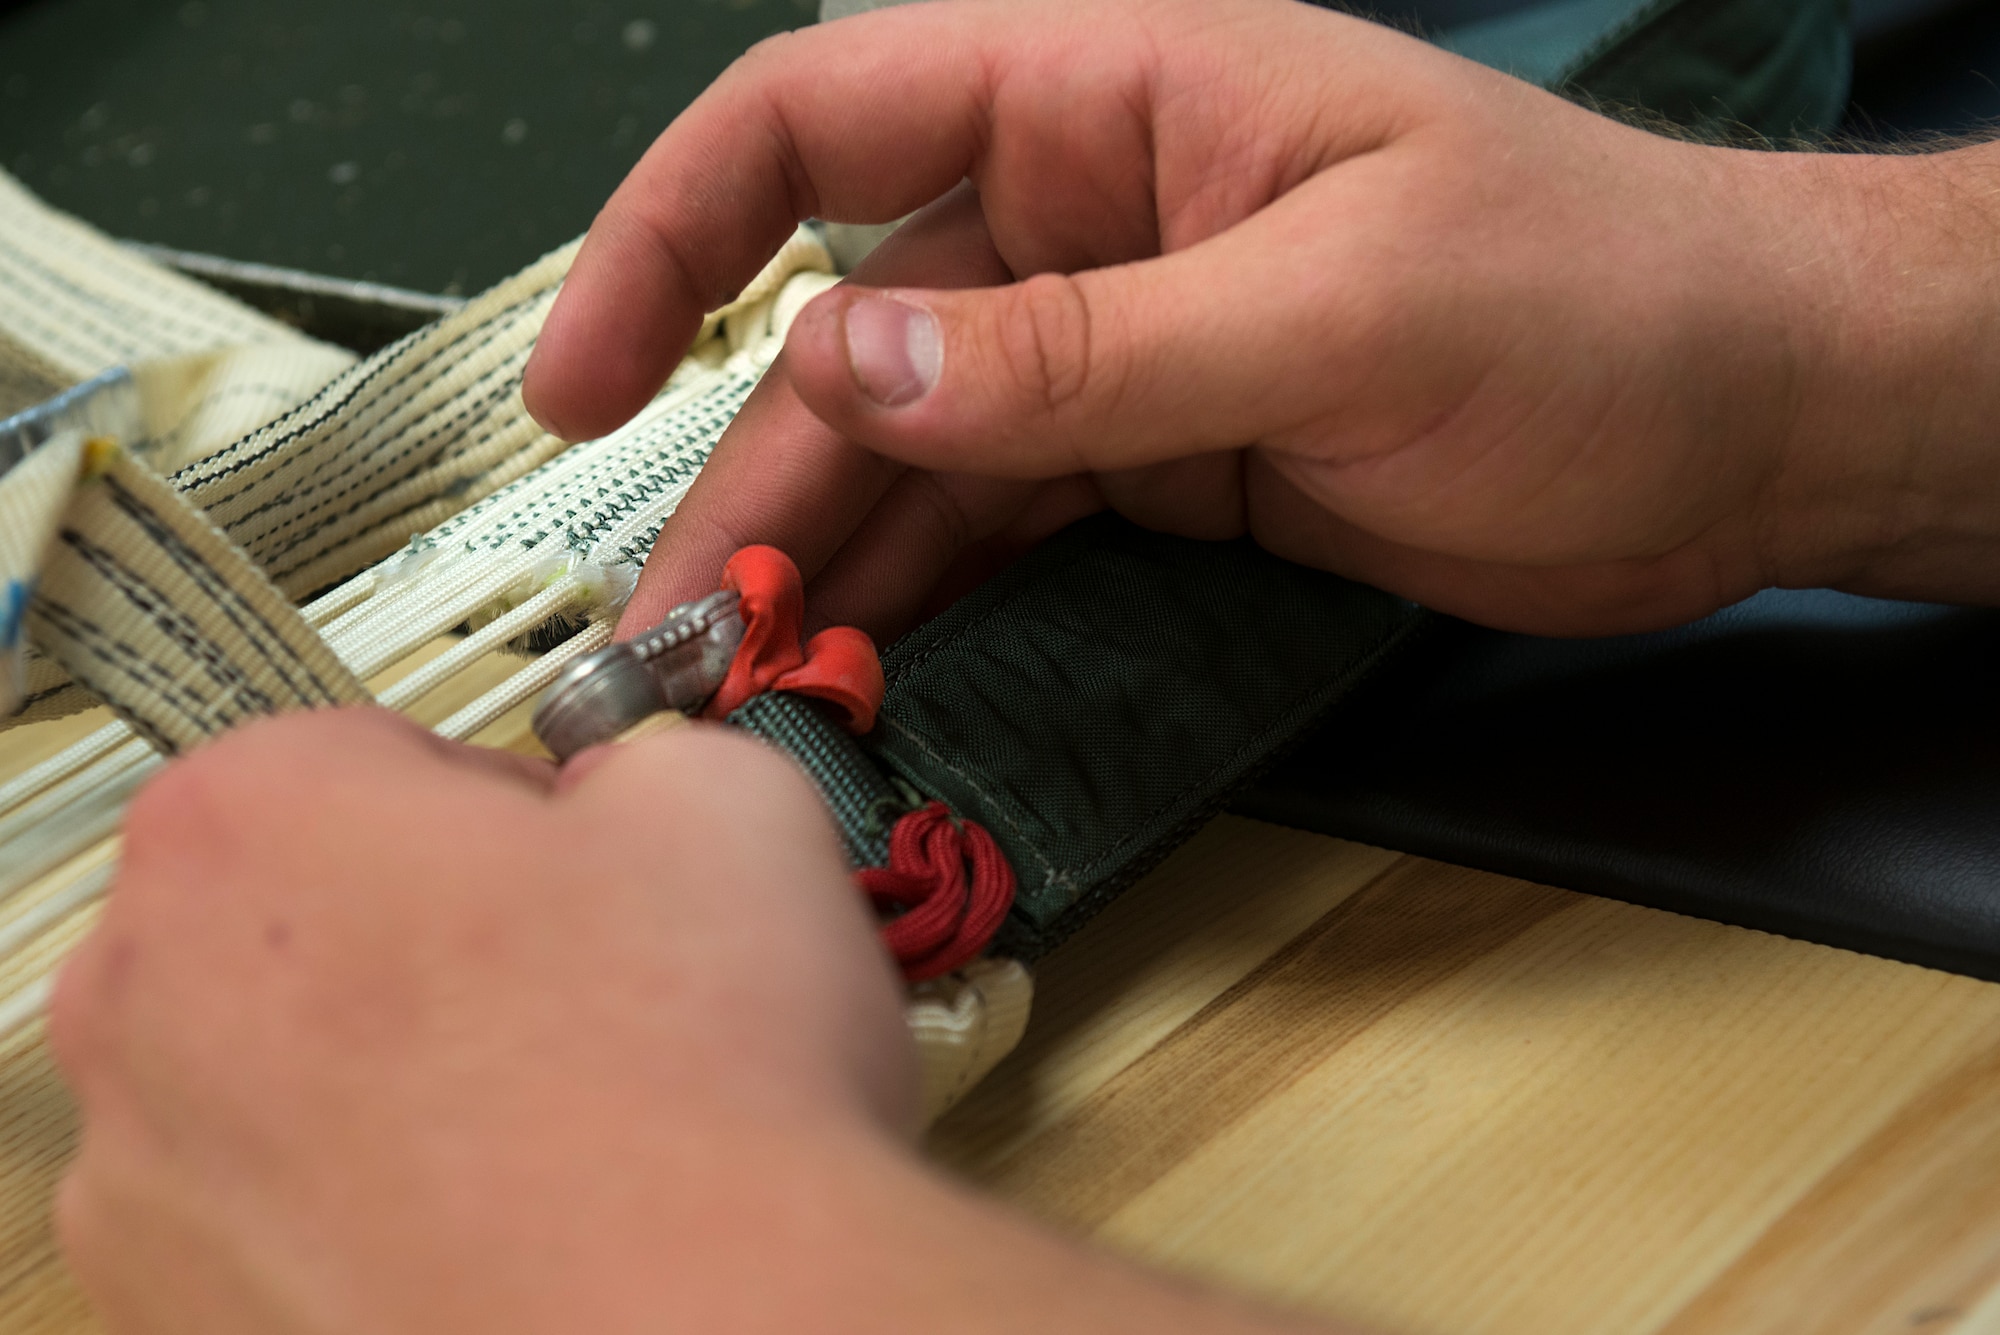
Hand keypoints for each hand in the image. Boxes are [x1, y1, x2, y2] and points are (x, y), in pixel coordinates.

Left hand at [50, 710, 914, 1331]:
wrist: (704, 1322)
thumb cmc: (696, 1086)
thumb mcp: (727, 798)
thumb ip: (634, 758)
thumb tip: (624, 801)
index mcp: (251, 815)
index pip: (369, 760)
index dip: (499, 816)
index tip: (565, 871)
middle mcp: (148, 993)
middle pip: (297, 918)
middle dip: (423, 940)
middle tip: (567, 995)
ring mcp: (145, 1177)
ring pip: (278, 1078)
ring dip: (387, 1082)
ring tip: (547, 1123)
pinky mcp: (183, 1315)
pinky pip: (275, 1223)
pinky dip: (364, 1216)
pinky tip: (494, 1222)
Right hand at [524, 0, 1999, 640]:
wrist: (1748, 424)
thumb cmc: (1602, 300)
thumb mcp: (1340, 313)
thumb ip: (1087, 348)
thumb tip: (850, 356)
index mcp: (1120, 104)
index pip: (831, 115)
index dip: (679, 227)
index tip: (588, 367)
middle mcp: (1092, 222)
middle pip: (851, 333)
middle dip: (752, 476)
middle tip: (680, 629)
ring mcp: (1119, 357)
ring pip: (916, 456)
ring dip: (826, 564)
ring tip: (747, 683)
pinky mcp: (1164, 472)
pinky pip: (1004, 532)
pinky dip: (930, 602)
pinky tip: (867, 672)